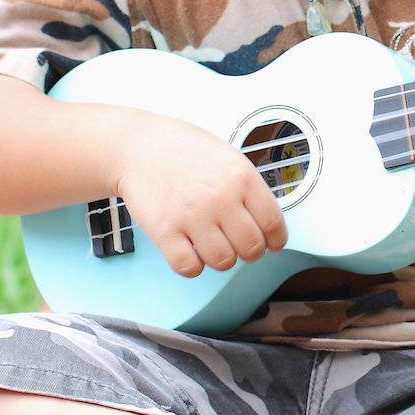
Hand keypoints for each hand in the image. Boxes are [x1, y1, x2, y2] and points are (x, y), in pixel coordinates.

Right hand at [110, 114, 288, 277]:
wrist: (139, 146)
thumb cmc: (184, 151)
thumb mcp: (229, 157)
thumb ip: (249, 188)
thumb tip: (268, 223)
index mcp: (242, 176)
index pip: (273, 222)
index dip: (276, 239)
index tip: (272, 244)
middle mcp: (221, 197)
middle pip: (251, 247)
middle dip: (249, 252)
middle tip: (240, 246)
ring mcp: (192, 215)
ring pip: (223, 261)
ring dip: (221, 259)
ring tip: (212, 245)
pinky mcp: (164, 230)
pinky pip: (189, 267)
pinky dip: (192, 266)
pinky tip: (190, 251)